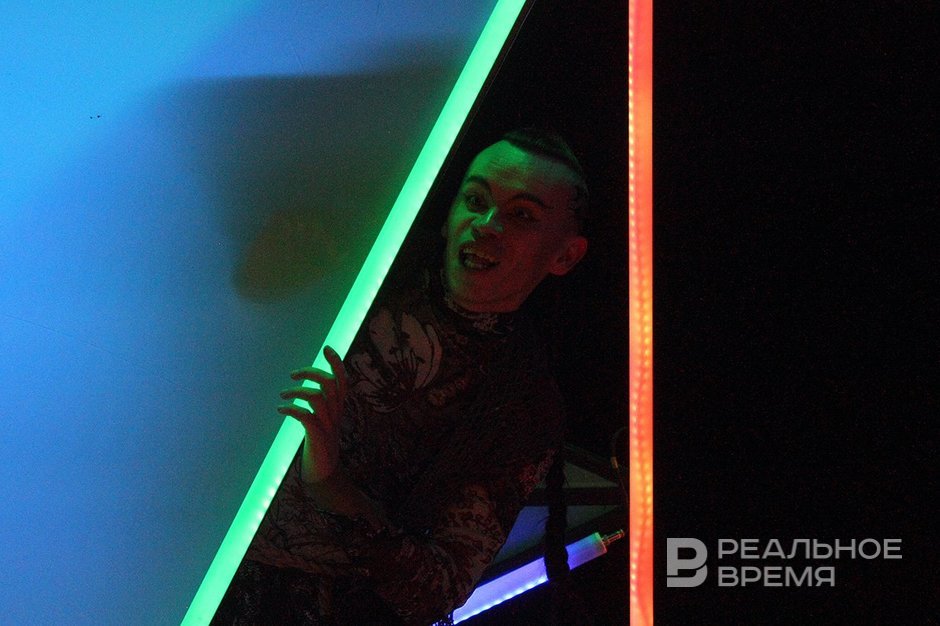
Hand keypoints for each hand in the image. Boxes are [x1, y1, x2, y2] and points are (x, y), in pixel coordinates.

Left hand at [277, 345, 347, 482]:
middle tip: (292, 375)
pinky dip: (291, 409)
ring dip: (297, 391)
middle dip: (310, 372)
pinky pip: (305, 416)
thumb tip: (312, 391)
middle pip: (329, 383)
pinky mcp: (317, 437)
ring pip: (318, 397)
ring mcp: (328, 426)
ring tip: (283, 395)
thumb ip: (322, 407)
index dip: (337, 363)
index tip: (327, 348)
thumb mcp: (324, 423)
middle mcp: (336, 414)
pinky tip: (280, 410)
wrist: (324, 476)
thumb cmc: (320, 448)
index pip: (343, 380)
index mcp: (339, 409)